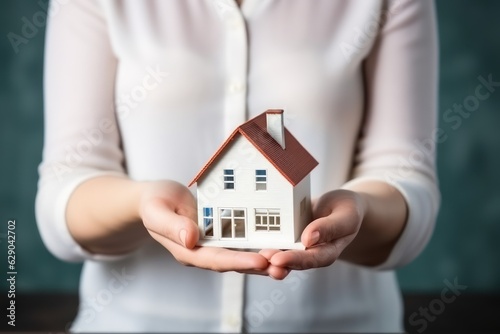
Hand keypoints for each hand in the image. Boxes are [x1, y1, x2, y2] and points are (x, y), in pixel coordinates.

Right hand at [139, 180, 287, 276]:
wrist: (155, 199)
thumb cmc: (153, 203)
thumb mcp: (156, 210)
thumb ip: (171, 225)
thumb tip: (191, 239)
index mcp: (187, 251)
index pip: (216, 259)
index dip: (240, 261)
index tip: (262, 261)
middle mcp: (203, 252)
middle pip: (235, 262)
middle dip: (260, 265)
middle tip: (286, 264)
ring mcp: (213, 244)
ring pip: (242, 254)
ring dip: (265, 258)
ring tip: (290, 256)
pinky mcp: (221, 235)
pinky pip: (243, 241)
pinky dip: (260, 242)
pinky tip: (278, 241)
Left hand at [263, 190, 365, 274]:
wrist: (340, 206)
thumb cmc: (347, 211)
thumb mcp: (346, 216)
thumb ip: (331, 227)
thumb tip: (308, 239)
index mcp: (327, 252)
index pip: (310, 259)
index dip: (294, 260)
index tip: (278, 259)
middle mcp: (309, 253)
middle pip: (290, 261)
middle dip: (275, 262)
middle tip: (262, 259)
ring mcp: (296, 246)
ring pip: (279, 254)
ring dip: (266, 256)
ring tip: (254, 255)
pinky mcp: (287, 236)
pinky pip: (274, 240)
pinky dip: (262, 241)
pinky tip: (248, 241)